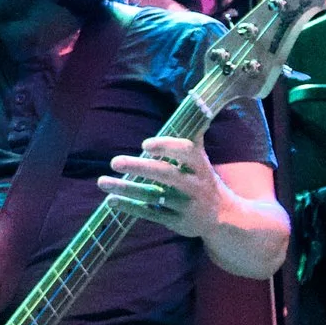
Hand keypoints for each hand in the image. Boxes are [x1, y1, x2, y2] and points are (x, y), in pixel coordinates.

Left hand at [99, 135, 223, 237]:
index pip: (186, 152)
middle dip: (139, 168)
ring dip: (125, 189)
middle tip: (114, 162)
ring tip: (102, 181)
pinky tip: (111, 200)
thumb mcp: (201, 159)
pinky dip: (130, 207)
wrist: (223, 217)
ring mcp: (185, 205)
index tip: (145, 144)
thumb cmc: (203, 179)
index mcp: (200, 165)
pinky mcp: (176, 222)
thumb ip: (191, 136)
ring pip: (152, 196)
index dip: (166, 146)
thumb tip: (191, 102)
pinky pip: (150, 214)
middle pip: (166, 174)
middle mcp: (194, 185)